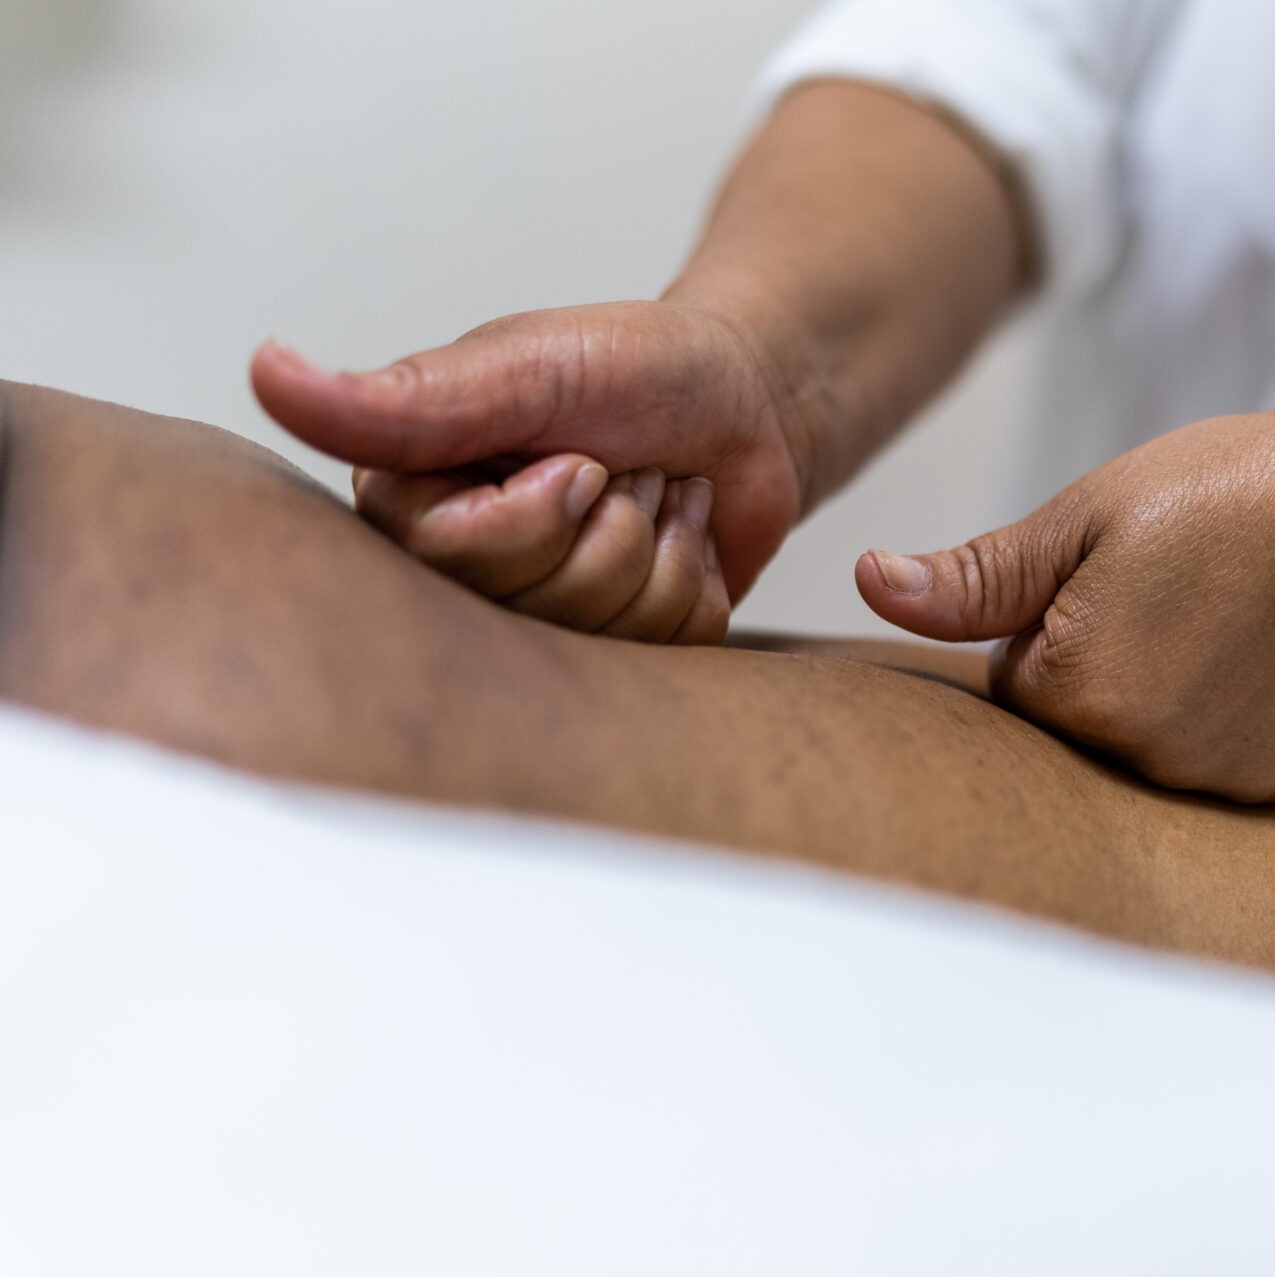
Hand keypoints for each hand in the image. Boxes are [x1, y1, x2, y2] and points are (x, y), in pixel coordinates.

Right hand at [250, 300, 818, 633]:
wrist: (749, 395)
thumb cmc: (635, 367)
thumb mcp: (523, 367)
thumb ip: (401, 400)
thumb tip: (266, 372)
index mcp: (417, 507)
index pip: (460, 560)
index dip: (546, 508)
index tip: (578, 453)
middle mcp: (469, 578)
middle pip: (539, 610)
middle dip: (612, 524)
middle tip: (616, 466)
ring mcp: (550, 623)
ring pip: (611, 636)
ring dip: (662, 547)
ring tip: (652, 491)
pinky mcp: (628, 653)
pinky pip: (671, 651)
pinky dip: (699, 582)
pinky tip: (685, 535)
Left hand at [856, 398, 1274, 802]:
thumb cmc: (1241, 486)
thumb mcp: (1091, 511)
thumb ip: (977, 575)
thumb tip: (873, 586)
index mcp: (1077, 692)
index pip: (1014, 688)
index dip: (1054, 624)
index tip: (1118, 577)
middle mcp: (1148, 765)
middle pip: (1082, 733)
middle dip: (1107, 671)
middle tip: (1183, 592)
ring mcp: (1229, 789)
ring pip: (1155, 756)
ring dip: (1175, 704)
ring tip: (1238, 618)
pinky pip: (1231, 771)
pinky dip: (1244, 727)